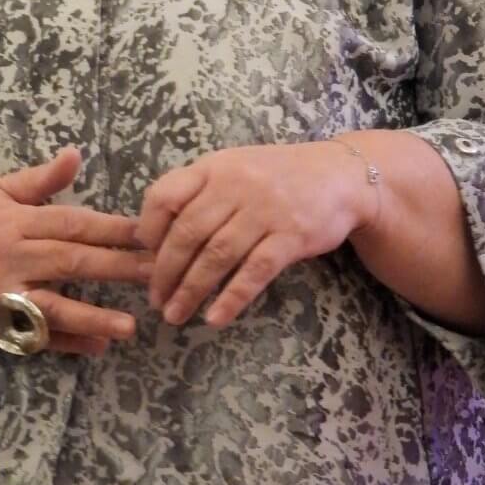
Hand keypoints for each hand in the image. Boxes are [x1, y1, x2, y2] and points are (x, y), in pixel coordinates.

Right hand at [0, 145, 152, 354]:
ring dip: (94, 316)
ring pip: (53, 305)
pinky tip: (95, 347)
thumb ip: (37, 180)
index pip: (74, 222)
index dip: (114, 227)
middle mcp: (11, 256)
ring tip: (130, 326)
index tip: (151, 232)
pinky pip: (31, 336)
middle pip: (73, 261)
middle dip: (119, 267)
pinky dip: (63, 342)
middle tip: (160, 273)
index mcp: (15, 219)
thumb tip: (76, 154)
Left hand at [135, 142, 366, 328]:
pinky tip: (215, 318)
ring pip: (216, 256)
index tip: (143, 256)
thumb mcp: (235, 167)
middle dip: (165, 271)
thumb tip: (152, 232)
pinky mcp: (291, 236)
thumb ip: (199, 191)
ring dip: (191, 290)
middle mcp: (236, 185)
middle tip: (155, 299)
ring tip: (175, 314)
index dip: (149, 229)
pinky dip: (231, 298)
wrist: (340, 175)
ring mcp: (265, 210)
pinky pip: (254, 272)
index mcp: (215, 166)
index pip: (165, 195)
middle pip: (188, 233)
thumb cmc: (277, 175)